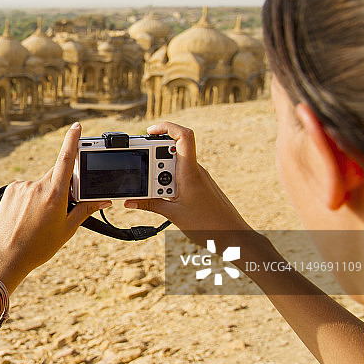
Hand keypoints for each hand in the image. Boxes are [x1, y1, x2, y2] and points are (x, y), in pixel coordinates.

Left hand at [0, 122, 110, 292]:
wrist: (7, 256)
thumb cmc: (39, 246)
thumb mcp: (67, 229)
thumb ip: (85, 209)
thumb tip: (103, 200)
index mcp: (55, 194)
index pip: (66, 159)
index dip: (72, 140)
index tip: (77, 126)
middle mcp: (37, 186)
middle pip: (55, 175)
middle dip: (61, 186)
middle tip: (57, 210)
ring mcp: (21, 187)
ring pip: (39, 185)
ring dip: (43, 195)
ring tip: (36, 220)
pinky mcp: (9, 190)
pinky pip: (25, 189)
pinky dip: (28, 199)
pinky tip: (25, 217)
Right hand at [124, 122, 252, 248]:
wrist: (233, 236)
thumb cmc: (209, 225)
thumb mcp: (173, 215)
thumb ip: (149, 204)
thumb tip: (130, 201)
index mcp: (190, 172)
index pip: (182, 136)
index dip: (166, 127)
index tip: (149, 131)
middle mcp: (195, 170)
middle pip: (171, 151)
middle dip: (154, 161)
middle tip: (147, 179)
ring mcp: (197, 177)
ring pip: (173, 166)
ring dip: (160, 177)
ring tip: (160, 196)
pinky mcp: (198, 185)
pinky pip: (179, 177)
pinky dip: (168, 184)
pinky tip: (166, 199)